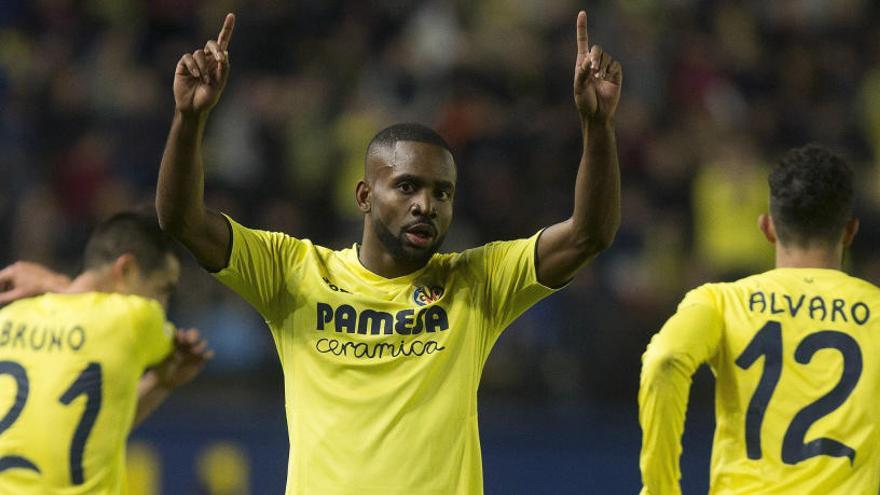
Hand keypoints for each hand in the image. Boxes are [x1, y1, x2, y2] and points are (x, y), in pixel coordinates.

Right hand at [0, 261, 70, 304]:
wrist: (53, 283)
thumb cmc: (35, 289)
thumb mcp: (18, 295)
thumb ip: (4, 297)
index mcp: (12, 270)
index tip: (0, 294)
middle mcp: (17, 264)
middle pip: (5, 276)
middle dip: (3, 285)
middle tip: (4, 294)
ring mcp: (25, 264)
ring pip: (13, 274)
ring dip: (11, 283)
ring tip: (12, 293)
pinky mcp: (32, 265)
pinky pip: (21, 272)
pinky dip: (19, 279)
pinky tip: (22, 287)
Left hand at [153, 328, 213, 388]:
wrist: (165, 381)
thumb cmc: (159, 368)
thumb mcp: (159, 358)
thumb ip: (163, 350)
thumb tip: (166, 343)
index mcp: (176, 340)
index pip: (182, 332)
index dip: (182, 334)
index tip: (180, 337)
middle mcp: (187, 344)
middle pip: (195, 334)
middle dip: (194, 335)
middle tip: (190, 340)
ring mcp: (194, 351)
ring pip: (202, 343)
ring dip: (200, 345)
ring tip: (194, 351)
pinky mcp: (200, 360)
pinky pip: (208, 354)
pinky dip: (208, 354)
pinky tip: (206, 355)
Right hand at [174, 13, 235, 116]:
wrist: (193, 109)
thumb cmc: (207, 99)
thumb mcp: (219, 86)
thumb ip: (223, 70)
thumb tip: (225, 53)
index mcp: (217, 63)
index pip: (223, 43)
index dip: (227, 29)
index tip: (231, 15)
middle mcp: (206, 59)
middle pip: (211, 44)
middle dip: (216, 48)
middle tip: (219, 59)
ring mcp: (194, 61)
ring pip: (200, 53)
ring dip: (204, 67)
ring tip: (204, 80)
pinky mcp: (183, 65)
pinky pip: (188, 58)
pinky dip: (194, 66)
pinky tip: (196, 76)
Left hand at [573, 10, 621, 124]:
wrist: (597, 114)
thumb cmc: (584, 102)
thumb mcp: (579, 88)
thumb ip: (582, 73)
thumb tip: (589, 60)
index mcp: (581, 64)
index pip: (582, 42)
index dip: (582, 28)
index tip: (582, 13)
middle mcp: (594, 63)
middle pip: (596, 48)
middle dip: (594, 57)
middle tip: (592, 70)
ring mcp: (606, 68)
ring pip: (606, 57)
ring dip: (601, 66)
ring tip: (598, 78)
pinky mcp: (616, 74)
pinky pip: (614, 65)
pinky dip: (610, 71)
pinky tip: (606, 80)